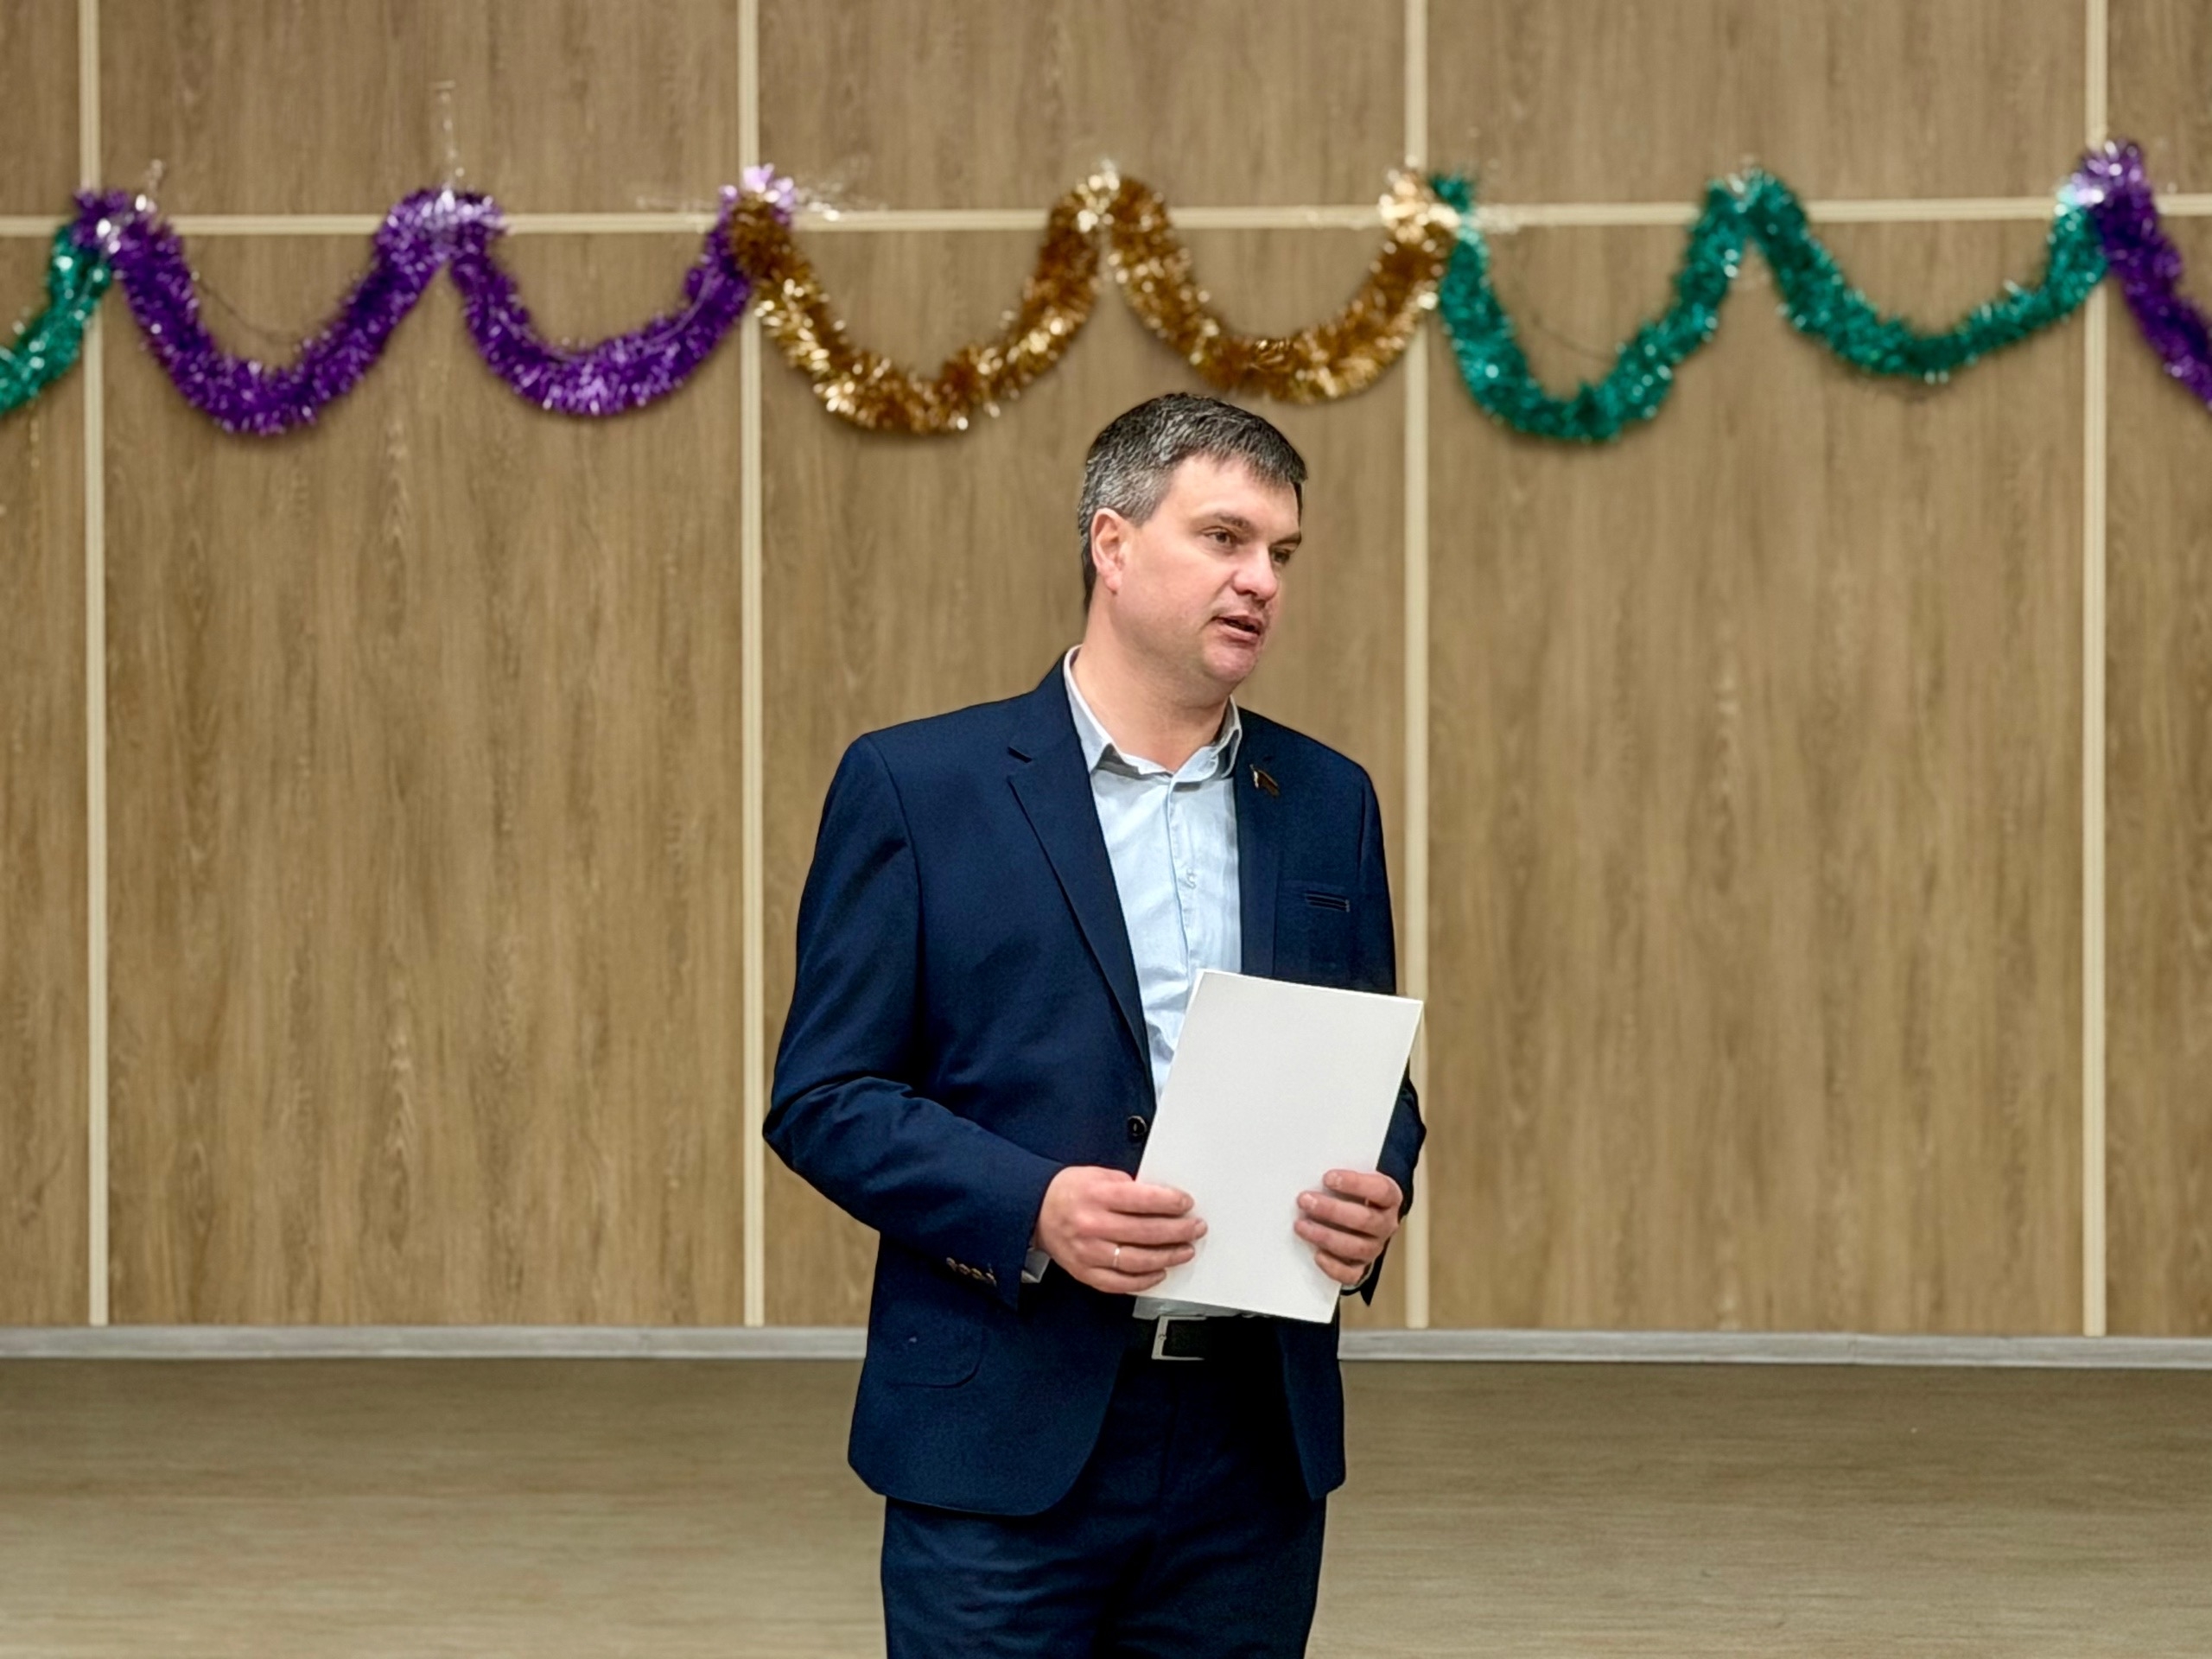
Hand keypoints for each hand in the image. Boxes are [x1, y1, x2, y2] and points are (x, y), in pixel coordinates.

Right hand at [1034, 1166, 1205, 1294]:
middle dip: (1178, 1230)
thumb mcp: (1098, 1175)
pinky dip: (1143, 1280)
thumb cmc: (1069, 1191)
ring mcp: (1088, 1252)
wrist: (1034, 1210)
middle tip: (1195, 1228)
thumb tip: (1163, 1199)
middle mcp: (1092, 1225)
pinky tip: (1159, 1272)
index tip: (1186, 1203)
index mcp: (1096, 1196)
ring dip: (1167, 1257)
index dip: (1170, 1202)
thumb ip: (1129, 1186)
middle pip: (1146, 1232)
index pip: (1142, 1200)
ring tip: (1184, 1251)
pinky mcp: (1085, 1272)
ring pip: (1137, 1261)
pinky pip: (1120, 1283)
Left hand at [1296, 1169, 1401, 1286]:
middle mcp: (1386, 1224)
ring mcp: (1375, 1247)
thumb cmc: (1353, 1194)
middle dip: (1332, 1210)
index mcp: (1389, 1199)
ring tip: (1301, 1225)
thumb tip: (1309, 1173)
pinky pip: (1351, 1274)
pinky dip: (1334, 1266)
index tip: (1327, 1177)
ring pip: (1356, 1247)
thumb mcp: (1353, 1181)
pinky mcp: (1362, 1267)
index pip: (1380, 1190)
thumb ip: (1340, 1178)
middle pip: (1365, 1220)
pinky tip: (1317, 1255)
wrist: (1363, 1214)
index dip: (1355, 1183)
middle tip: (1305, 1200)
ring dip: (1326, 1236)